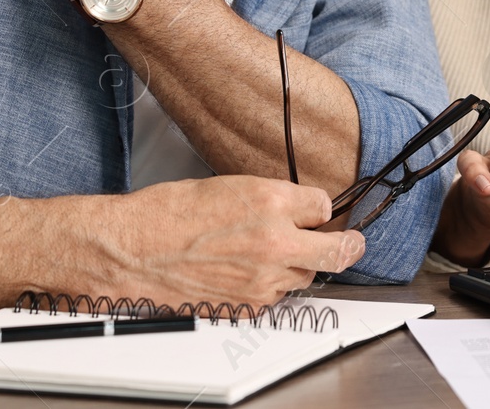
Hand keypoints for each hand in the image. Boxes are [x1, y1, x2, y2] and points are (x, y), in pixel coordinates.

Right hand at [107, 177, 364, 306]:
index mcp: (270, 201)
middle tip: (354, 242)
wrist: (136, 249)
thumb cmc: (170, 213)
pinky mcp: (250, 303)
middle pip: (337, 249)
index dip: (319, 208)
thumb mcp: (228, 186)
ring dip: (301, 263)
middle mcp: (275, 240)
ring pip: (307, 274)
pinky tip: (251, 270)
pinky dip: (273, 284)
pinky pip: (279, 295)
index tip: (318, 211)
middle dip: (347, 245)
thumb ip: (269, 198)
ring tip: (279, 253)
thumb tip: (294, 207)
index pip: (324, 205)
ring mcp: (265, 277)